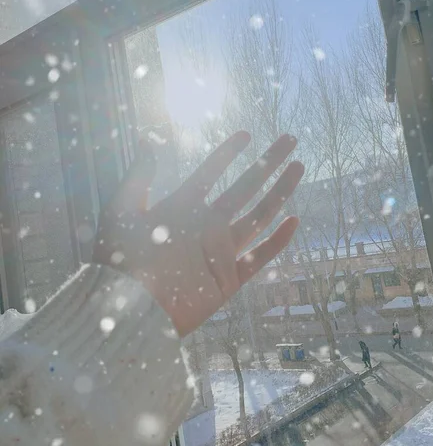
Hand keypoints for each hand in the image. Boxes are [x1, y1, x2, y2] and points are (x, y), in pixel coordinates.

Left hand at [93, 132, 303, 336]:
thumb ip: (138, 176)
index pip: (211, 171)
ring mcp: (221, 250)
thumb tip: (149, 140)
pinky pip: (260, 256)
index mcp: (183, 207)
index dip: (227, 152)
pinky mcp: (229, 278)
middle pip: (246, 186)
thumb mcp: (122, 210)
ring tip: (298, 167)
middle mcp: (207, 224)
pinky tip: (294, 220)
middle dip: (268, 163)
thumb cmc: (120, 260)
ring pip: (259, 215)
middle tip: (289, 140)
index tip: (246, 134)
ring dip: (280, 191)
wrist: (127, 311)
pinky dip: (278, 241)